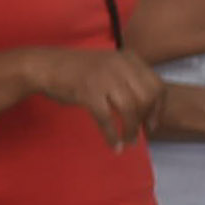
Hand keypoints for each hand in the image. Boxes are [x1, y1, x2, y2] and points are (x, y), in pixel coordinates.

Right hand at [30, 48, 165, 148]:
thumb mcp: (110, 67)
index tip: (152, 124)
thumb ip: (129, 81)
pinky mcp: (88, 92)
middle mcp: (120, 66)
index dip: (158, 108)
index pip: (156, 85)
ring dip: (131, 130)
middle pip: (147, 98)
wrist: (46, 66)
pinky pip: (107, 119)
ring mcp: (104, 78)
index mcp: (129, 59)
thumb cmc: (79, 71)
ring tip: (129, 142)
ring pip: (130, 109)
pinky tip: (114, 145)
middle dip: (147, 120)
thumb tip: (149, 109)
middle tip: (142, 133)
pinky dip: (112, 136)